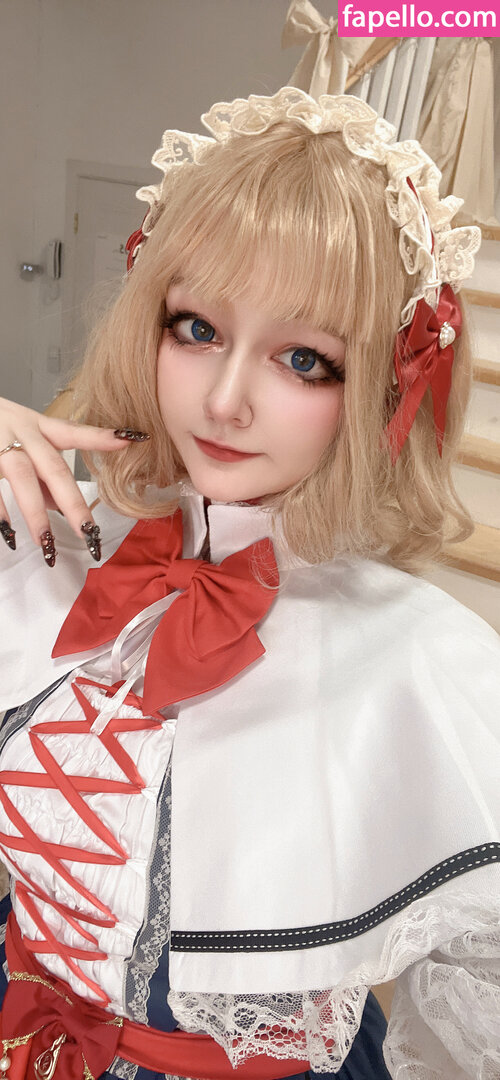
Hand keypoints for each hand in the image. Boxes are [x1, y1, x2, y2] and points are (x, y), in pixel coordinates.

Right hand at [0, 396, 148, 564]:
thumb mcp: (20, 438)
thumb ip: (42, 474)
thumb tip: (62, 507)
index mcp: (36, 425)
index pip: (73, 432)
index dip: (100, 436)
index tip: (131, 438)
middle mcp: (20, 431)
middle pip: (53, 467)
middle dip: (73, 502)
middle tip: (89, 532)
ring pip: (22, 477)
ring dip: (36, 513)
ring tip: (47, 543)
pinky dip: (0, 511)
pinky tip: (9, 533)